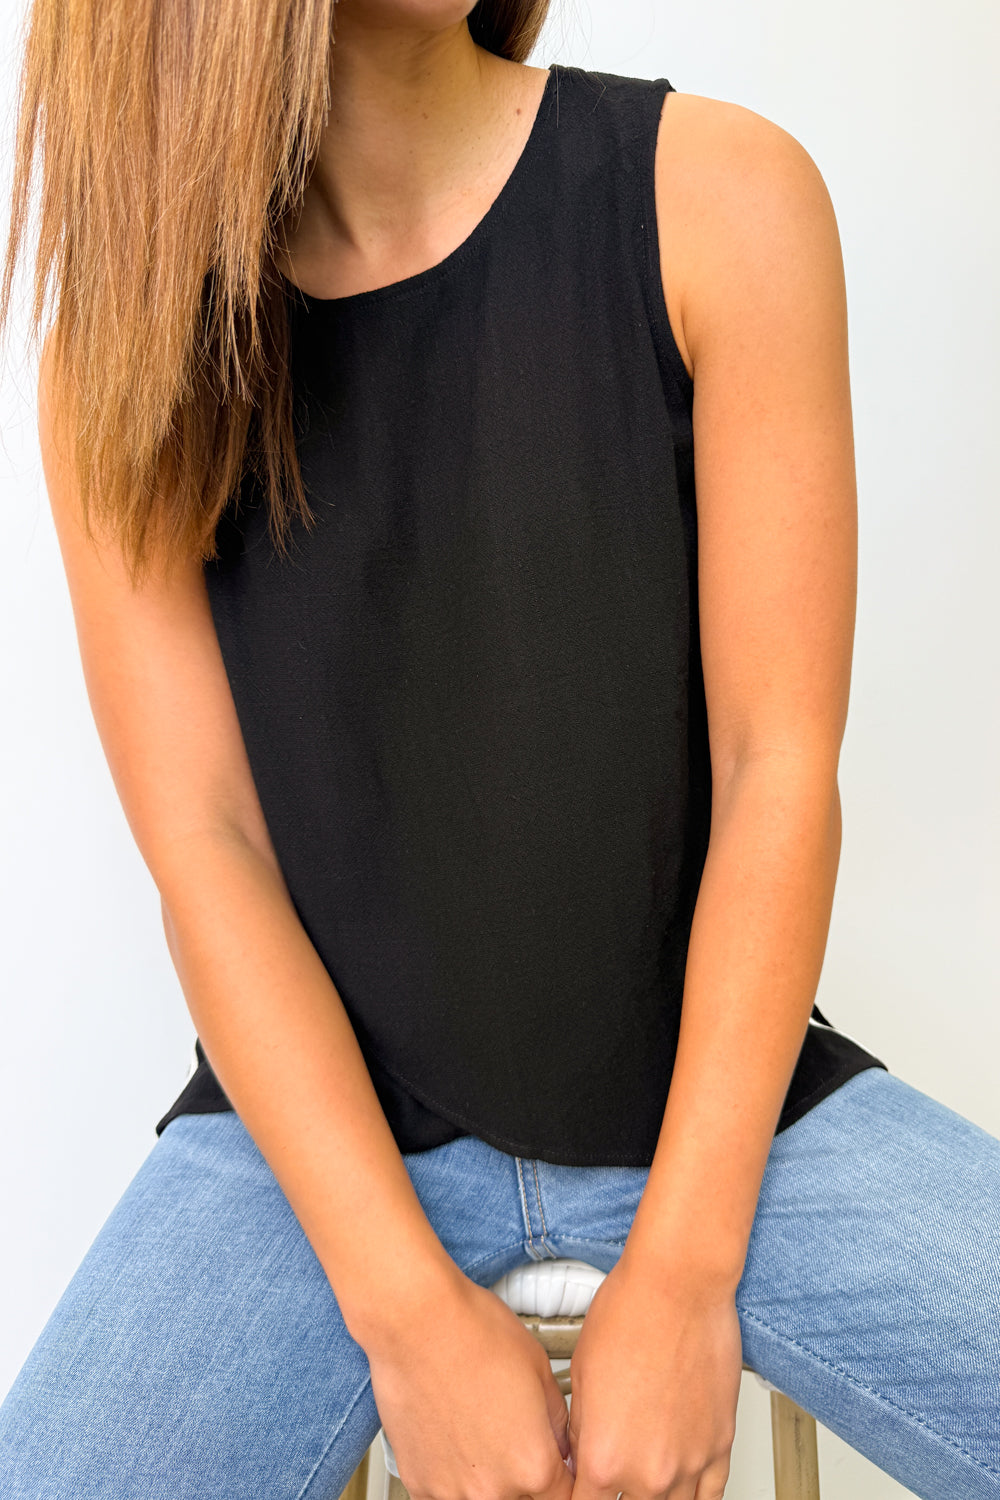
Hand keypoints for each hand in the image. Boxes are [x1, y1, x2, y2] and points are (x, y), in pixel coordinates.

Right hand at [366, 1269, 575, 1499]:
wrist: (417, 1321)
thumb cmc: (474, 1332)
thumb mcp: (540, 1368)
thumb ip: (556, 1422)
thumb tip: (560, 1444)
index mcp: (534, 1464)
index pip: (563, 1498)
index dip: (563, 1479)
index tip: (556, 1471)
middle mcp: (494, 1489)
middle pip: (522, 1499)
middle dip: (523, 1475)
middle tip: (510, 1437)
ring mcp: (452, 1491)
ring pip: (482, 1499)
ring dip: (486, 1478)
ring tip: (477, 1432)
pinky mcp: (418, 1482)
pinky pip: (443, 1496)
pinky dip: (451, 1477)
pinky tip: (451, 1441)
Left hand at [567, 1252, 742, 1499]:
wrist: (678, 1285)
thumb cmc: (628, 1313)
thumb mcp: (580, 1373)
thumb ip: (581, 1428)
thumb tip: (581, 1452)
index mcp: (603, 1457)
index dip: (577, 1497)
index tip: (580, 1489)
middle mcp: (648, 1471)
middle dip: (617, 1495)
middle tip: (614, 1470)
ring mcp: (689, 1462)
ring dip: (656, 1496)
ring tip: (647, 1475)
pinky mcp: (720, 1444)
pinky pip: (711, 1495)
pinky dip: (695, 1495)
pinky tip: (684, 1488)